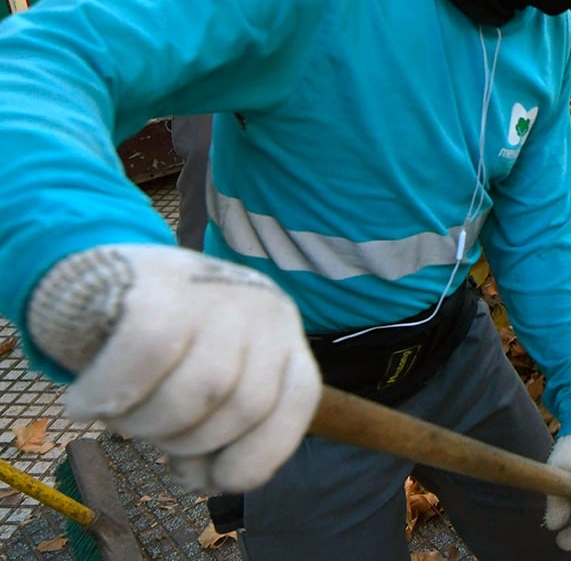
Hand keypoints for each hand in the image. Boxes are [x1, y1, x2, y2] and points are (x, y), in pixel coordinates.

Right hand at [27, 245, 319, 492]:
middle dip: (188, 442)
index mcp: (284, 338)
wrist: (112, 279)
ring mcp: (217, 292)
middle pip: (243, 405)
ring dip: (145, 425)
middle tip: (148, 434)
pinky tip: (84, 405)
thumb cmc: (172, 349)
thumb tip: (208, 479)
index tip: (213, 478)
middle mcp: (263, 310)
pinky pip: (143, 354)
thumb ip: (219, 429)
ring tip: (117, 417)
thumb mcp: (212, 381)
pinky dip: (107, 393)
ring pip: (196, 390)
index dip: (258, 453)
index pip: (298, 400)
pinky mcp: (161, 281)